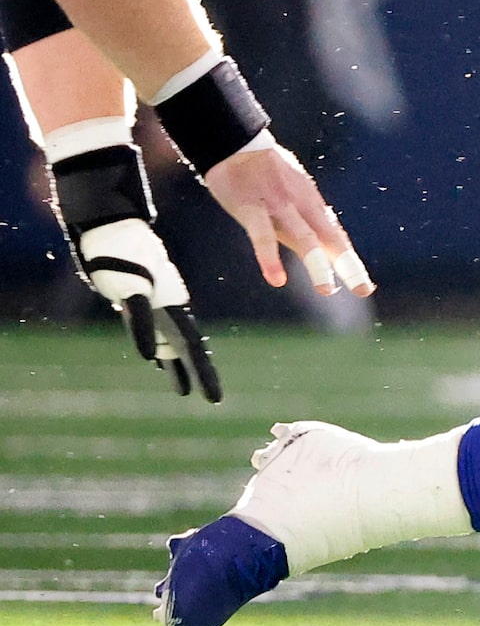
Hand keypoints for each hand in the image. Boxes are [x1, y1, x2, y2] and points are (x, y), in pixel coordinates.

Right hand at [71, 216, 219, 400]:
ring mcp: (151, 296)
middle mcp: (166, 305)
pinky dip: (143, 335)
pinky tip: (147, 356)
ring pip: (169, 332)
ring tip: (188, 390)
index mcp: (172, 308)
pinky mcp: (132, 286)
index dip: (202, 371)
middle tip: (215, 400)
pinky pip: (139, 314)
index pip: (192, 345)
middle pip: (187, 345)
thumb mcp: (144, 294)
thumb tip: (159, 355)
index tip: (214, 397)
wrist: (117, 225)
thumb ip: (151, 322)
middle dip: (200, 373)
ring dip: (179, 362)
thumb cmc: (134, 257)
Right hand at [203, 142, 374, 296]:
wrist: (236, 143)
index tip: (364, 286)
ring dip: (316, 264)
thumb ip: (303, 218)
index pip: (335, 236)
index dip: (348, 261)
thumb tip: (319, 242)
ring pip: (303, 237)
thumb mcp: (291, 191)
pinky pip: (262, 236)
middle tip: (363, 289)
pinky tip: (276, 278)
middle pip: (329, 238)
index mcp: (311, 202)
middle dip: (348, 265)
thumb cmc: (265, 170)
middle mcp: (301, 205)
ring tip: (327, 289)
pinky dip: (270, 258)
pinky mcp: (252, 209)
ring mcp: (278, 206)